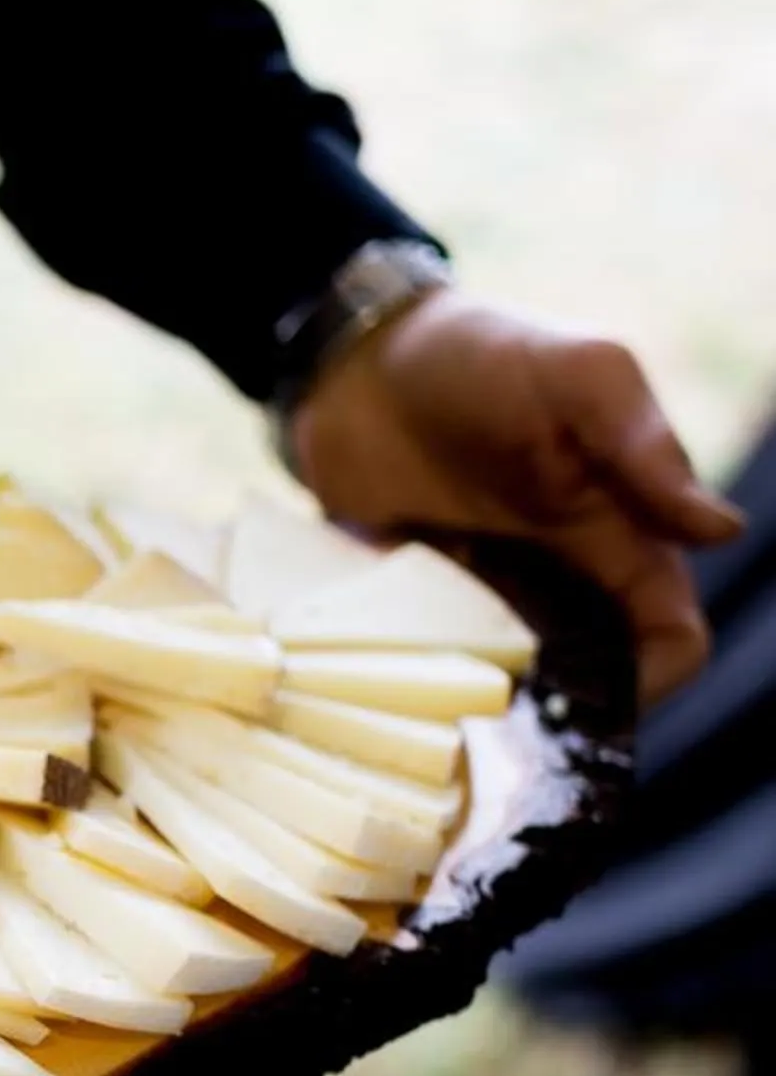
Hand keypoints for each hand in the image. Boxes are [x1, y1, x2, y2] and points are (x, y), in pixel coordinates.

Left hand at [288, 290, 742, 703]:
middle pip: (586, 678)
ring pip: (506, 685)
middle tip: (511, 723)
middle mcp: (556, 578)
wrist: (355, 360)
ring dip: (488, 706)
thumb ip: (644, 448)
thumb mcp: (580, 375)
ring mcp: (479, 596)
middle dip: (562, 712)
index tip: (608, 700)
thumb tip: (721, 532)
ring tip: (452, 716)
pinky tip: (393, 693)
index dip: (657, 677)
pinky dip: (417, 685)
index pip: (668, 632)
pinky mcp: (408, 604)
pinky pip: (423, 666)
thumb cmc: (482, 352)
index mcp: (618, 532)